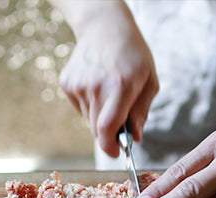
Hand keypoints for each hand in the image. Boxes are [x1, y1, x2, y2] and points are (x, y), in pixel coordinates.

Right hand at [56, 1, 157, 157]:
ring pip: (88, 119)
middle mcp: (96, 86)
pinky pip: (80, 108)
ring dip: (99, 116)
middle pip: (97, 128)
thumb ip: (142, 112)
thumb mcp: (149, 80)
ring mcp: (78, 84)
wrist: (104, 27)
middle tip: (120, 121)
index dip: (109, 146)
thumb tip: (134, 138)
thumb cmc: (132, 54)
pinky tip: (96, 85)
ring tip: (109, 93)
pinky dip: (89, 105)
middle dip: (108, 132)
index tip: (115, 152)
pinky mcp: (67, 83)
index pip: (107, 127)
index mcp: (120, 85)